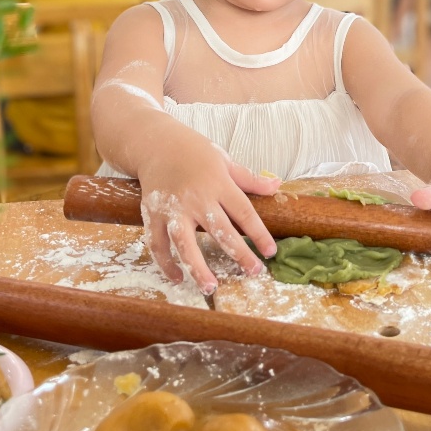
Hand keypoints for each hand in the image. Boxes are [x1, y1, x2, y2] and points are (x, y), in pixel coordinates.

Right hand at [138, 134, 278, 294]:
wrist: (156, 143)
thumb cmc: (195, 151)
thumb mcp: (224, 160)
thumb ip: (249, 179)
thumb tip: (277, 185)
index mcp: (218, 183)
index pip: (244, 212)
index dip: (259, 234)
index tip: (270, 252)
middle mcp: (196, 197)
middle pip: (220, 231)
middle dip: (239, 254)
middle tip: (253, 272)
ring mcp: (173, 208)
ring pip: (185, 243)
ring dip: (197, 267)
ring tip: (210, 287)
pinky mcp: (152, 214)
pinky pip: (158, 244)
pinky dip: (165, 263)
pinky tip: (177, 277)